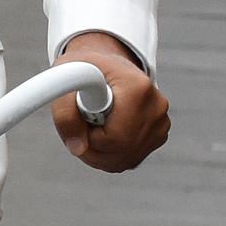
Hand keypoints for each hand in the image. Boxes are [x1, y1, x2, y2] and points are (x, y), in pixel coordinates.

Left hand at [54, 30, 169, 171]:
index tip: (82, 118)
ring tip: (90, 126)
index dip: (89, 136)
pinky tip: (103, 134)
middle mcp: (156, 106)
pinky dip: (110, 155)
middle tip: (79, 126)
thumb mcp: (64, 78)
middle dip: (92, 147)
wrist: (106, 65)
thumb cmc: (84, 68)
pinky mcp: (160, 135)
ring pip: (124, 159)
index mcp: (137, 88)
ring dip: (99, 153)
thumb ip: (64, 113)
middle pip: (121, 152)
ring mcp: (161, 122)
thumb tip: (77, 148)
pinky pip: (129, 159)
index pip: (115, 137)